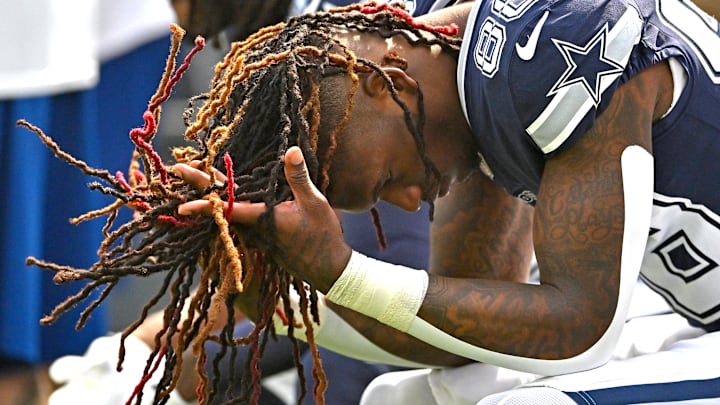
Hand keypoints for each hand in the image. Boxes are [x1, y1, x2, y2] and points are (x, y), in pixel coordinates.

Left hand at [174, 147, 351, 291]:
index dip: (204, 205)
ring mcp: (256, 233)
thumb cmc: (322, 238)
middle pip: (219, 204)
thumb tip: (290, 150)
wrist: (329, 269)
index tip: (182, 205)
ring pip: (226, 210)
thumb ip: (298, 178)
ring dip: (210, 193)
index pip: (226, 209)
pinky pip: (237, 217)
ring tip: (196, 174)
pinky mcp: (261, 236)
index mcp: (261, 218)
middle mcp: (253, 227)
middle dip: (198, 185)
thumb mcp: (315, 203)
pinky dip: (225, 203)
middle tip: (178, 168)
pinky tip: (224, 194)